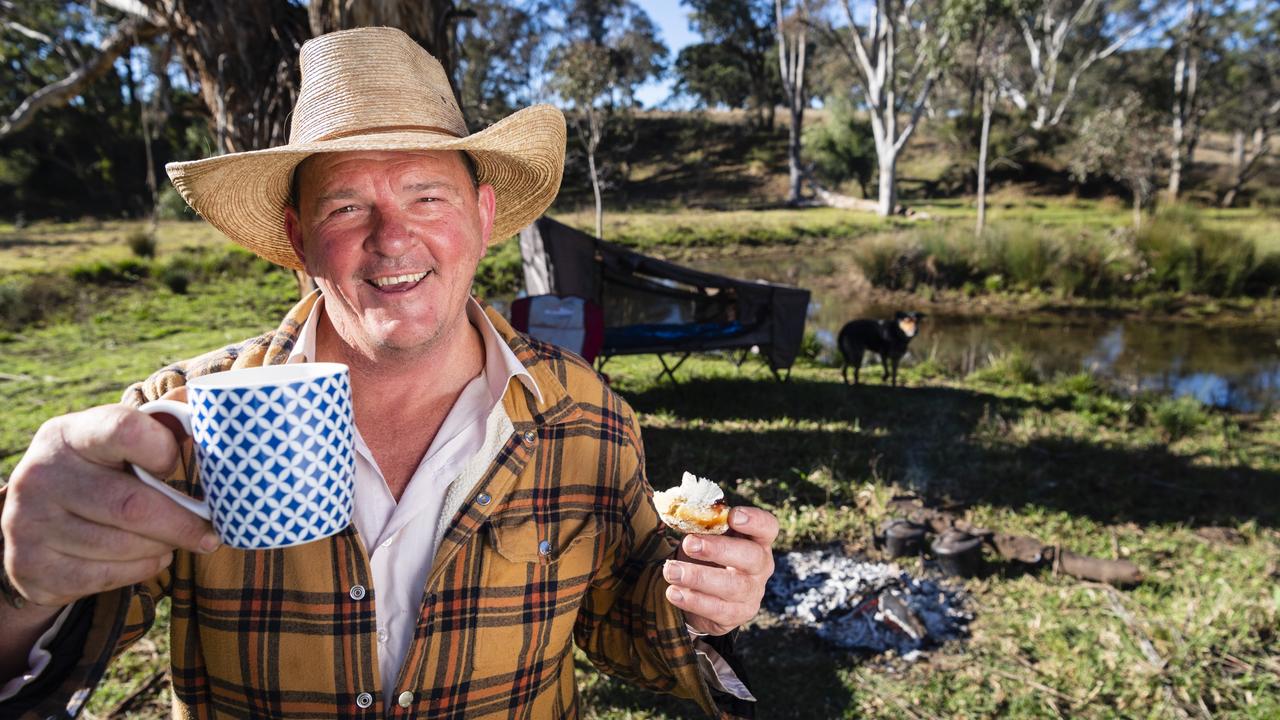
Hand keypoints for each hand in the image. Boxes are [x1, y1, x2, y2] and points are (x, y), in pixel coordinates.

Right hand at [2, 388, 217, 608]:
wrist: (33, 524)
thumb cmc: (97, 473)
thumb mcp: (115, 442)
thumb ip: (161, 423)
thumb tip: (209, 405)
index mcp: (67, 434)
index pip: (125, 430)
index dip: (163, 450)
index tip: (178, 465)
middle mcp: (41, 475)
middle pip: (132, 505)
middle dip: (181, 523)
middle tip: (209, 533)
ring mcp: (29, 523)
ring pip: (123, 545)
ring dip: (163, 547)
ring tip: (174, 541)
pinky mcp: (32, 566)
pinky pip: (105, 576)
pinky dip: (141, 569)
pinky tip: (150, 558)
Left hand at [662, 507, 777, 635]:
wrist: (704, 594)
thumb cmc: (708, 556)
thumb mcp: (708, 536)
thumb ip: (702, 523)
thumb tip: (682, 510)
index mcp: (757, 540)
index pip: (768, 527)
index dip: (755, 520)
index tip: (732, 516)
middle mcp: (760, 567)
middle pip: (751, 556)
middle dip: (719, 549)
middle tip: (689, 543)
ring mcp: (751, 593)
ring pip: (733, 586)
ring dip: (698, 577)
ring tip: (671, 570)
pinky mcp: (736, 615)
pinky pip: (717, 610)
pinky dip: (693, 600)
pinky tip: (673, 592)